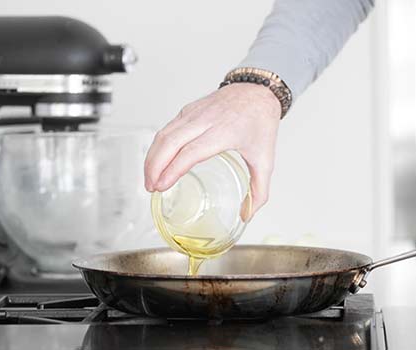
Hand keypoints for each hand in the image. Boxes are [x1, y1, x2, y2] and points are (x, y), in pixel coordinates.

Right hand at [144, 83, 281, 218]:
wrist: (258, 90)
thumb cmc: (261, 120)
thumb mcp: (265, 158)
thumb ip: (259, 189)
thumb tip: (248, 213)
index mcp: (224, 132)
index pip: (191, 151)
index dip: (173, 169)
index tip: (162, 185)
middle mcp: (205, 120)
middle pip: (170, 142)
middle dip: (154, 167)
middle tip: (151, 188)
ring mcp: (194, 113)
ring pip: (164, 134)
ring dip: (152, 157)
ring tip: (150, 179)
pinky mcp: (188, 110)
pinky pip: (167, 128)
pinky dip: (157, 146)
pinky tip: (156, 161)